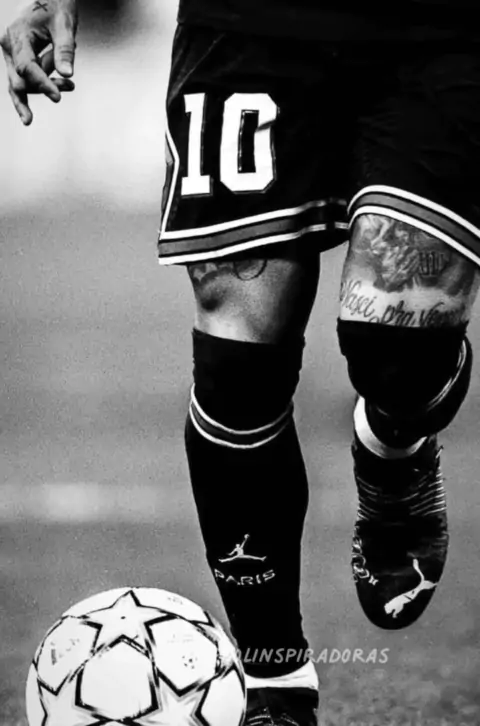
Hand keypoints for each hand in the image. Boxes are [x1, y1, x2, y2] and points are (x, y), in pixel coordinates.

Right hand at [0, 0, 77, 124]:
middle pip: (20, 80)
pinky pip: (27, 81)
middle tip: (70, 86)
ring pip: (22, 84)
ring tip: (70, 85)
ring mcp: (13, 54)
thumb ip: (65, 50)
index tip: (57, 97)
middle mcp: (10, 45)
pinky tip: (61, 88)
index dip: (41, 83)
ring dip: (46, 88)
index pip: (26, 66)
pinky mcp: (19, 60)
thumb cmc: (56, 7)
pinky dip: (43, 86)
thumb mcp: (64, 26)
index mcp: (18, 34)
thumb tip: (67, 74)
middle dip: (44, 88)